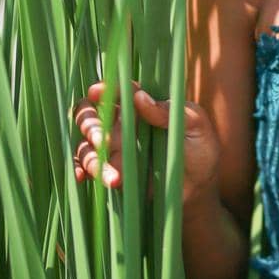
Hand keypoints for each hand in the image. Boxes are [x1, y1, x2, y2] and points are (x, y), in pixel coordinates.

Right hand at [71, 79, 220, 199]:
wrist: (198, 188)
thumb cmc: (200, 150)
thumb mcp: (197, 127)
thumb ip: (170, 112)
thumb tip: (140, 97)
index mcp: (141, 106)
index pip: (116, 91)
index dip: (103, 89)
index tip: (98, 92)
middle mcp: (121, 124)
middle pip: (87, 113)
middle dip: (88, 122)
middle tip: (102, 137)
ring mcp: (112, 149)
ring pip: (84, 144)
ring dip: (91, 157)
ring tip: (115, 176)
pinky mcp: (108, 171)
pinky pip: (82, 168)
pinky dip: (77, 171)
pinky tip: (82, 179)